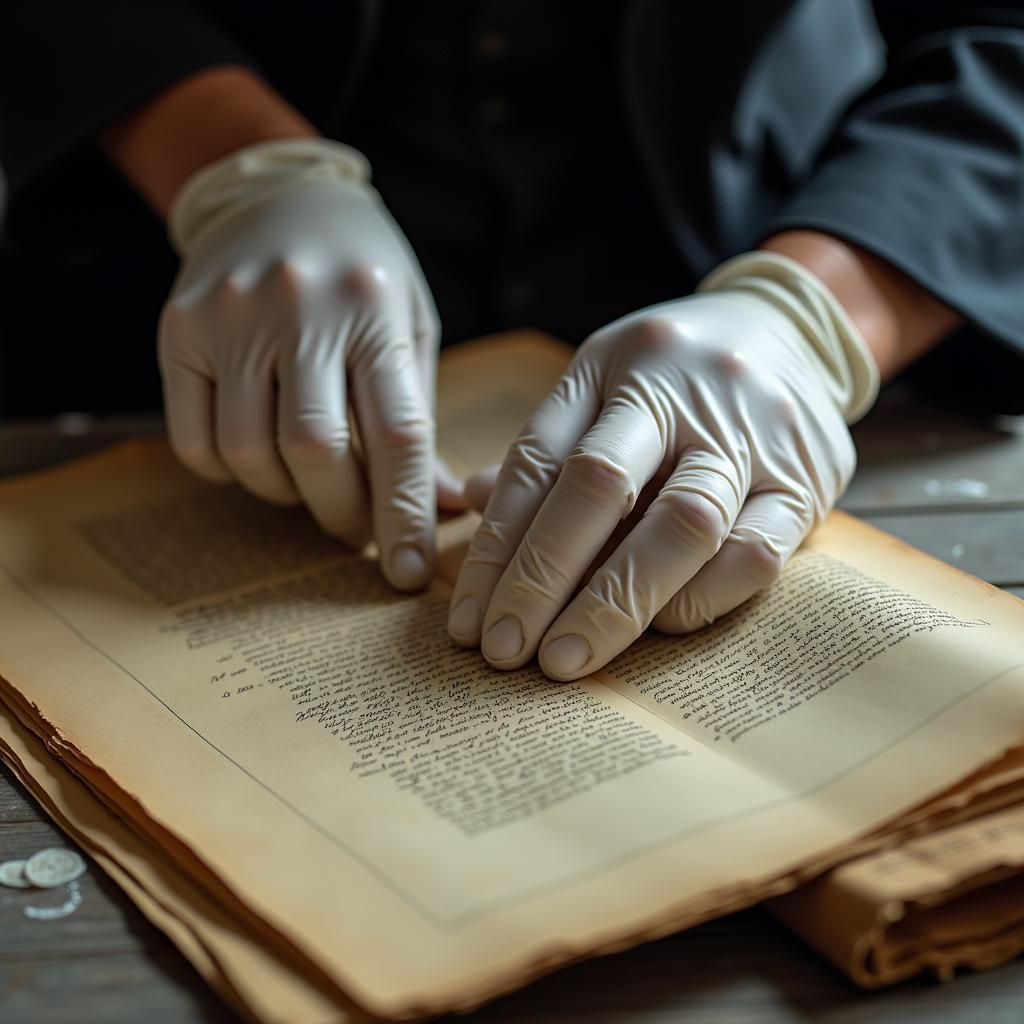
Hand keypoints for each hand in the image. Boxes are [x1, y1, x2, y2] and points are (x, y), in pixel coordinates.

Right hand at [159, 139, 457, 590]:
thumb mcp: (410, 331)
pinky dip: (229, 472)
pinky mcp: (179, 329)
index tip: (406, 572)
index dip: (403, 515)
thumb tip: (440, 508)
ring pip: (249, 452)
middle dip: (340, 512)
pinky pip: (196, 439)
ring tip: (308, 482)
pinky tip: (258, 457)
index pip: (397, 435)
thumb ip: (419, 418)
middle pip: (316, 451)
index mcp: (375, 309)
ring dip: (285, 494)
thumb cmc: (364, 275)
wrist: (279, 193)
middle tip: (354, 531)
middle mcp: (300, 308)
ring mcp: (230, 316)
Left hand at [448, 252, 878, 678]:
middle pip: (599, 486)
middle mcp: (678, 391)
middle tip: (505, 652)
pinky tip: (657, 628)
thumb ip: (545, 446)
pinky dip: (699, 600)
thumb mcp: (598, 382)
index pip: (538, 461)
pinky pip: (755, 553)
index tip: (469, 621)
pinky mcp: (808, 480)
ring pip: (681, 525)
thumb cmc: (670, 374)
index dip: (496, 549)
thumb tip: (471, 502)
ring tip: (566, 660)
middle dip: (541, 580)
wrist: (790, 329)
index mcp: (610, 366)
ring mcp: (750, 433)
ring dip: (615, 605)